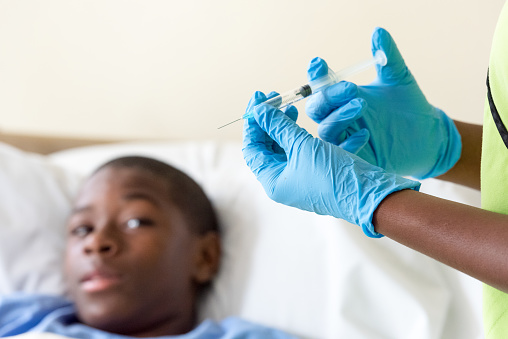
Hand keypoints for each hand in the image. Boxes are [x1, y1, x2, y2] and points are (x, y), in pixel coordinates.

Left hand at [242, 91, 419, 237]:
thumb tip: (259, 111)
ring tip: (289, 106)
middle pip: (266, 147)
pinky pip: (299, 149)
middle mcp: (283, 182)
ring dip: (283, 125)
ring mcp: (299, 177)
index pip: (252, 148)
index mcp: (273, 181)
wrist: (369, 194)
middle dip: (268, 122)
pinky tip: (302, 119)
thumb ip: (280, 126)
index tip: (258, 99)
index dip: (253, 122)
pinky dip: (298, 133)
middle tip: (273, 97)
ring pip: (283, 147)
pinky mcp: (314, 172)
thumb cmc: (334, 176)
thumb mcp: (303, 146)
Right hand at [305, 27, 460, 178]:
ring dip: (338, 117)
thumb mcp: (399, 79)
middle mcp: (340, 117)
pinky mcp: (356, 158)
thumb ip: (387, 57)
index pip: (319, 86)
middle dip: (327, 97)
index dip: (316, 76)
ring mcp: (346, 138)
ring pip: (325, 130)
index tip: (319, 64)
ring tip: (361, 105)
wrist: (429, 136)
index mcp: (343, 97)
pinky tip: (366, 134)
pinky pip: (342, 154)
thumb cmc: (409, 107)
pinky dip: (350, 143)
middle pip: (316, 109)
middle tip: (350, 87)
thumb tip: (379, 32)